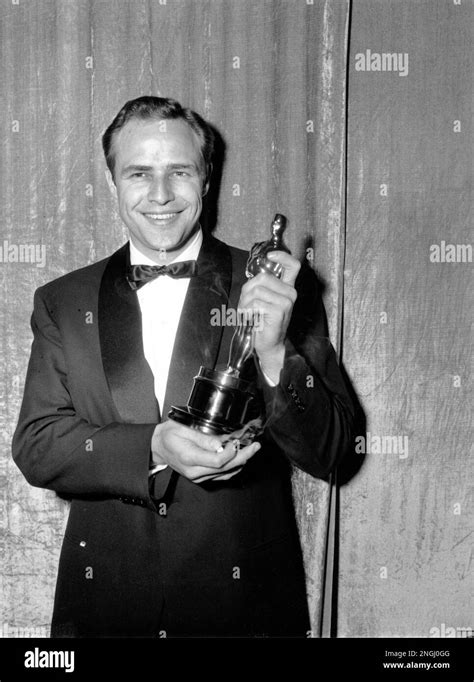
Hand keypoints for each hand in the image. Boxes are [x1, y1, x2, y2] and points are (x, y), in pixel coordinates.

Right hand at [151, 420, 260, 483]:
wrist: (159, 447)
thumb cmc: (170, 435)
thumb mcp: (184, 429)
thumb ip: (203, 438)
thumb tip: (221, 444)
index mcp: (189, 458)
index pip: (217, 461)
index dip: (232, 452)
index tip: (239, 441)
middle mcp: (195, 471)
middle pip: (225, 468)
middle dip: (244, 457)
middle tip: (255, 446)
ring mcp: (198, 476)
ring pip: (225, 473)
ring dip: (241, 462)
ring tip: (251, 449)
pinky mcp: (201, 477)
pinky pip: (221, 475)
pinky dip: (233, 467)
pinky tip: (241, 458)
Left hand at [238, 251, 299, 381]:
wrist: (268, 344)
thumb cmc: (263, 322)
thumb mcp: (262, 300)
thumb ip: (261, 286)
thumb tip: (254, 277)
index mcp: (287, 287)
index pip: (292, 265)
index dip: (282, 256)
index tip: (270, 255)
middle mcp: (290, 293)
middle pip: (263, 278)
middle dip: (247, 291)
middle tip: (245, 304)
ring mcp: (286, 302)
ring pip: (257, 291)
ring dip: (245, 303)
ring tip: (248, 313)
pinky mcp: (279, 311)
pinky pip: (256, 303)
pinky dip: (247, 311)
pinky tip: (251, 319)